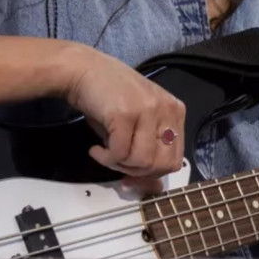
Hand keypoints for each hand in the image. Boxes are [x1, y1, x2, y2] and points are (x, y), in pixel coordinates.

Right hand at [61, 45, 186, 184]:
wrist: (83, 69)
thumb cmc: (108, 96)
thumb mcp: (136, 123)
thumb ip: (149, 152)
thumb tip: (155, 188)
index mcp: (175, 110)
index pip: (175, 159)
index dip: (152, 174)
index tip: (132, 174)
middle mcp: (166, 108)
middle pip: (162, 164)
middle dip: (137, 172)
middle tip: (116, 163)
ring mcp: (147, 109)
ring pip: (142, 161)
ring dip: (119, 165)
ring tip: (105, 153)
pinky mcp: (125, 113)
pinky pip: (120, 153)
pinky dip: (105, 158)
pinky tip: (95, 149)